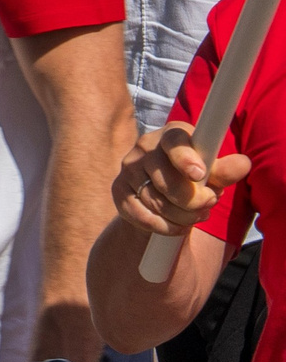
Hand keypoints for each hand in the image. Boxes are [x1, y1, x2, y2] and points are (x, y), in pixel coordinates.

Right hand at [111, 118, 249, 235]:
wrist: (164, 194)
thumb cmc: (194, 177)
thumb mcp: (213, 173)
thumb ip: (226, 170)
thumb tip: (243, 164)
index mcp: (171, 135)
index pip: (175, 142)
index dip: (186, 159)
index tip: (200, 175)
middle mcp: (145, 148)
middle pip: (167, 180)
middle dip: (193, 201)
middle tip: (208, 205)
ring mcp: (128, 169)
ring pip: (156, 201)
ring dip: (182, 216)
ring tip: (196, 217)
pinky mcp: (119, 191)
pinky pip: (142, 215)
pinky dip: (164, 226)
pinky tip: (178, 226)